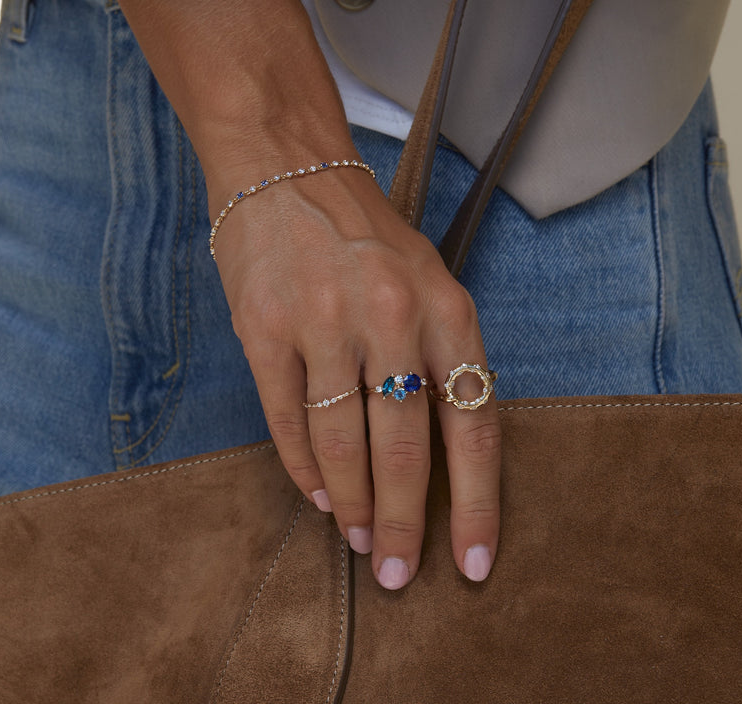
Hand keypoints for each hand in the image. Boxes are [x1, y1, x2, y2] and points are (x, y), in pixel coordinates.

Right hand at [213, 163, 501, 588]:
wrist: (287, 168)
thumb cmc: (366, 234)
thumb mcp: (428, 280)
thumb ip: (439, 357)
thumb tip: (436, 457)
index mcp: (446, 308)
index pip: (473, 426)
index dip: (476, 505)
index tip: (473, 564)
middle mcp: (390, 316)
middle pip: (403, 450)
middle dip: (401, 525)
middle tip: (396, 573)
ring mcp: (324, 321)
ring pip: (341, 444)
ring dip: (351, 503)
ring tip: (355, 538)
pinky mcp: (264, 328)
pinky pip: (287, 420)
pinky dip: (303, 469)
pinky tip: (317, 495)